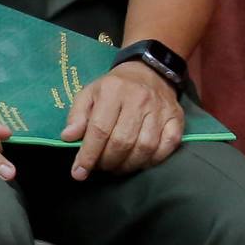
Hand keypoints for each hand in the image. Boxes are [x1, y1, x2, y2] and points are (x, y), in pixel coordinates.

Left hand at [60, 63, 182, 177]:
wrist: (149, 72)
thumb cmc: (113, 87)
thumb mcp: (89, 94)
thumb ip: (77, 115)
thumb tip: (68, 138)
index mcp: (113, 91)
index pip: (99, 129)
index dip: (88, 154)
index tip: (79, 172)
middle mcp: (139, 99)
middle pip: (122, 141)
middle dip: (108, 161)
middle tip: (101, 167)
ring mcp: (160, 110)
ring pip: (145, 147)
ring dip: (128, 165)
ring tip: (117, 167)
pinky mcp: (177, 119)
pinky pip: (167, 147)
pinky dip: (152, 161)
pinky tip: (139, 162)